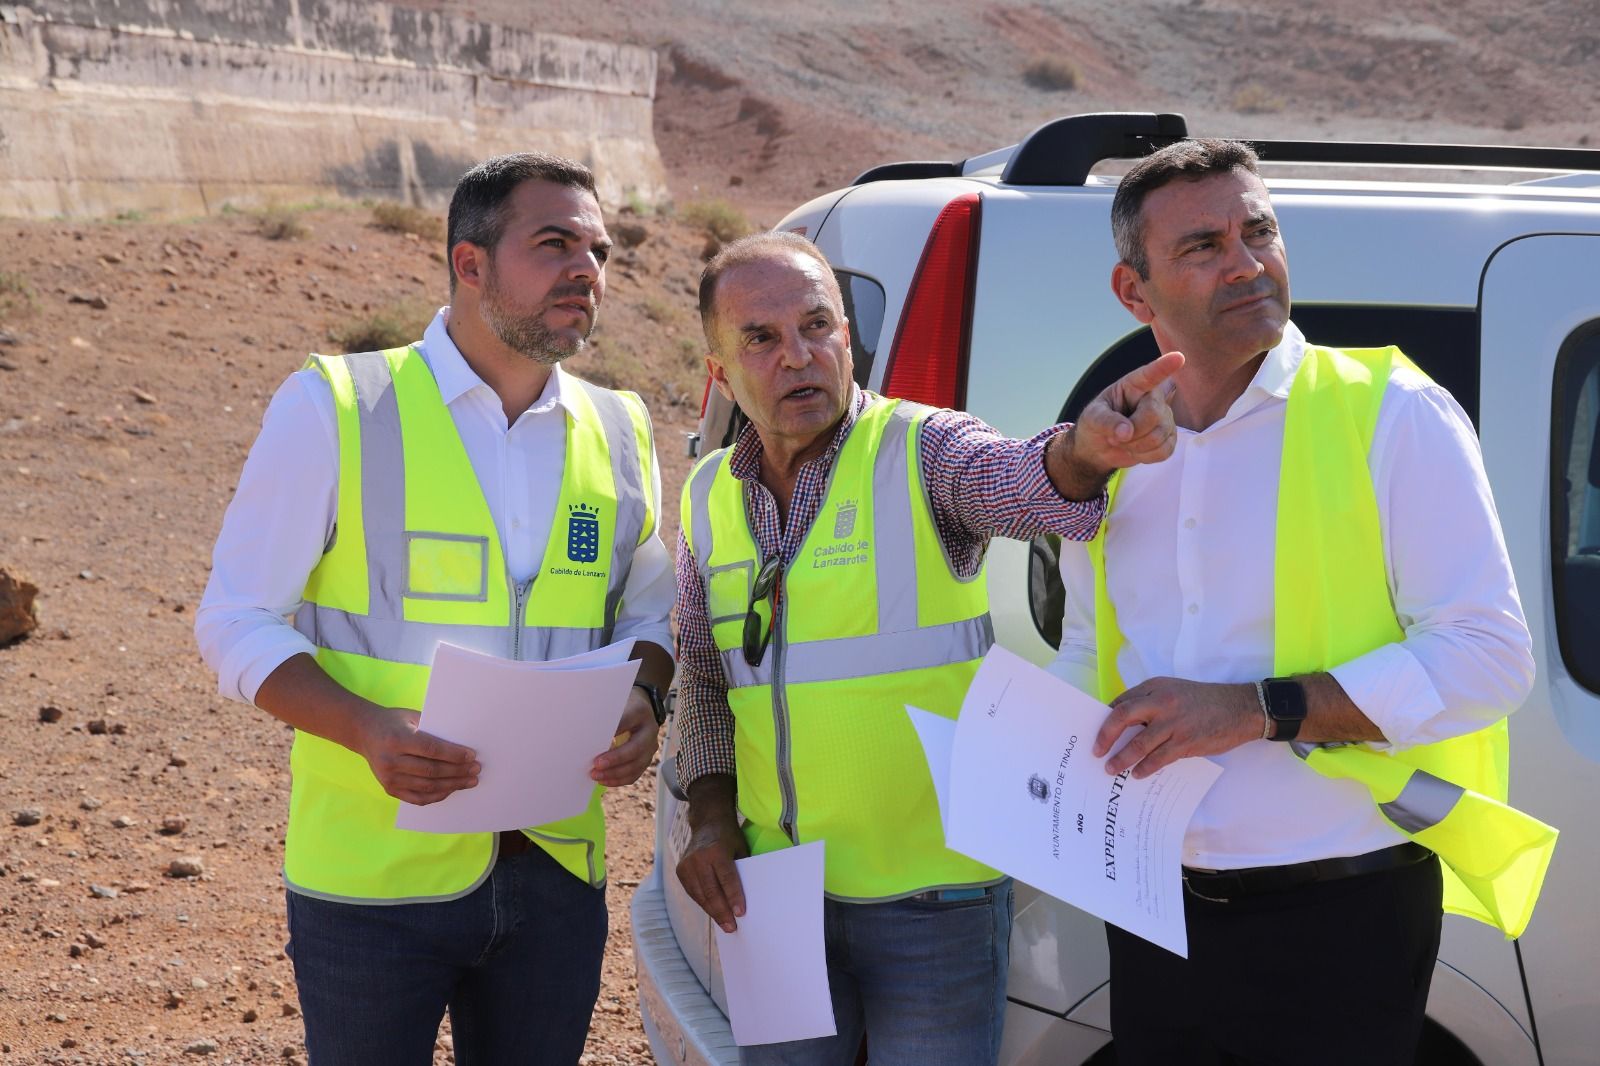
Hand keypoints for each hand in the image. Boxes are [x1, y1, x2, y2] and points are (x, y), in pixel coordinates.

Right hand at [354, 708, 479, 804]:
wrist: (364, 733)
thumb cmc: (394, 722)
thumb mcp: (412, 717)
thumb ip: (433, 730)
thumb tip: (463, 745)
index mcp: (398, 739)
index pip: (431, 750)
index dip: (454, 754)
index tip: (472, 756)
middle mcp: (391, 761)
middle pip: (431, 771)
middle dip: (458, 772)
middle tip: (476, 770)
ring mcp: (389, 778)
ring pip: (427, 786)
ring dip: (452, 785)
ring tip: (470, 781)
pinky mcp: (389, 789)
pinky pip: (417, 798)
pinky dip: (437, 795)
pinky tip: (451, 789)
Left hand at [590, 688, 660, 786]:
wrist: (640, 710)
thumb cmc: (622, 707)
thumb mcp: (614, 704)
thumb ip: (604, 716)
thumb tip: (585, 734)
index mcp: (640, 711)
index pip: (626, 721)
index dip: (613, 732)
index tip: (595, 741)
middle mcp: (650, 730)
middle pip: (636, 748)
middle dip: (615, 759)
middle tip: (596, 764)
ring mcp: (650, 746)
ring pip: (636, 765)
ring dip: (615, 773)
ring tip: (596, 775)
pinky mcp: (646, 758)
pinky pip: (635, 774)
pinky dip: (619, 780)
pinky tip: (605, 779)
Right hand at [676, 810, 749, 932]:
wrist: (707, 823)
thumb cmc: (729, 837)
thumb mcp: (740, 849)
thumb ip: (741, 870)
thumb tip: (747, 898)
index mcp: (716, 851)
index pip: (726, 878)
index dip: (734, 897)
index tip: (740, 914)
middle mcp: (699, 858)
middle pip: (711, 891)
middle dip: (722, 912)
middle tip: (732, 927)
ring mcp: (687, 865)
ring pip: (700, 895)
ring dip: (713, 912)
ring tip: (725, 924)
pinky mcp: (681, 870)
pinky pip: (693, 892)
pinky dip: (704, 903)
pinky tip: (713, 912)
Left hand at [1056, 351, 1183, 490]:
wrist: (1099, 448)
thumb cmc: (1095, 424)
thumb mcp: (1092, 418)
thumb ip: (1106, 422)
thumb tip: (1126, 432)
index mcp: (1134, 385)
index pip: (1150, 374)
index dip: (1164, 366)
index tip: (1178, 357)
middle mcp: (1154, 398)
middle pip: (1153, 414)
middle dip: (1132, 432)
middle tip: (1114, 435)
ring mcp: (1165, 418)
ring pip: (1159, 435)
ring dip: (1135, 446)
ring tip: (1123, 441)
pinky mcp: (1170, 438)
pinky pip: (1165, 451)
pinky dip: (1145, 456)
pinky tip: (1136, 450)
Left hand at [1092, 677, 1258, 778]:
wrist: (1240, 708)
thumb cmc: (1205, 701)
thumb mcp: (1174, 691)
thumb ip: (1151, 703)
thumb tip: (1125, 724)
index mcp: (1155, 687)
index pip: (1121, 701)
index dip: (1105, 718)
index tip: (1095, 732)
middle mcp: (1161, 702)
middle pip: (1122, 717)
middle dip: (1105, 735)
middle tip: (1096, 751)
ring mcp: (1174, 723)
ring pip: (1139, 743)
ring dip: (1122, 758)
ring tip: (1111, 769)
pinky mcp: (1186, 742)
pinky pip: (1159, 758)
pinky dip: (1145, 767)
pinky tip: (1138, 774)